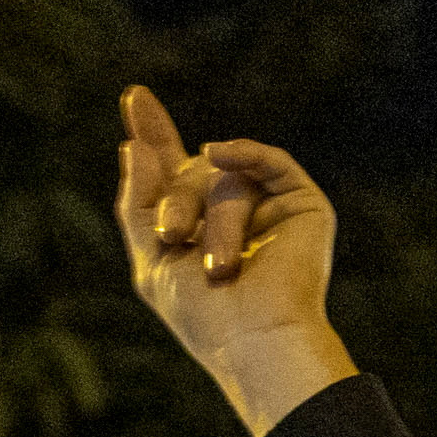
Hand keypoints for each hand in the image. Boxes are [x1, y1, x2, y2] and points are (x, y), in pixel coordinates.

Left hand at [118, 88, 354, 436]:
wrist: (255, 339)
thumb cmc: (203, 315)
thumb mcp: (151, 260)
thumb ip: (138, 203)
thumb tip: (133, 144)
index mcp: (198, 227)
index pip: (173, 167)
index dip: (154, 133)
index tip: (135, 97)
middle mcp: (234, 212)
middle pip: (192, 171)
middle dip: (176, 199)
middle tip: (173, 237)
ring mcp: (270, 207)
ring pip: (227, 177)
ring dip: (215, 219)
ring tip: (219, 266)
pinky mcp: (303, 205)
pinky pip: (270, 161)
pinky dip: (245, 154)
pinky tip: (221, 152)